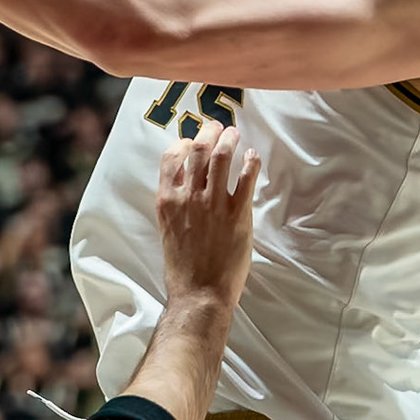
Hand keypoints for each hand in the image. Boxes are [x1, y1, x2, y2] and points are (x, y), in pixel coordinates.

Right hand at [155, 120, 259, 311]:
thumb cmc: (182, 266)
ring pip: (222, 157)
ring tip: (235, 134)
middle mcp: (189, 196)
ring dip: (230, 140)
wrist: (199, 293)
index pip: (172, 156)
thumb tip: (183, 183)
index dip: (184, 142)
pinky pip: (246, 178)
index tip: (192, 138)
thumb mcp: (167, 228)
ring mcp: (214, 204)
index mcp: (168, 200)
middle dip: (209, 132)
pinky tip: (252, 156)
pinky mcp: (238, 214)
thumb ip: (174, 203)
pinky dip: (250, 162)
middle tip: (218, 126)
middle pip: (199, 149)